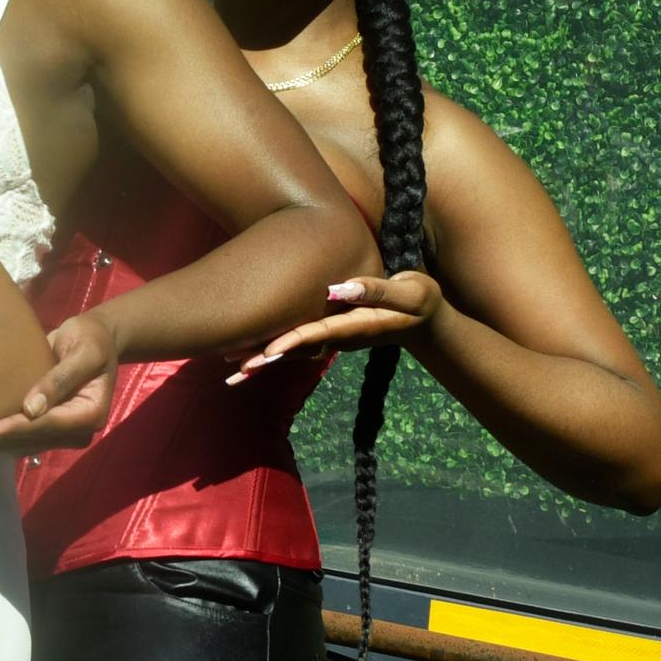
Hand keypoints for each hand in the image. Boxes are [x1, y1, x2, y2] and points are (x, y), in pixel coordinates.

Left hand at [0, 312, 113, 454]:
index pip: (47, 425)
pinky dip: (1, 437)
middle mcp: (78, 430)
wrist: (95, 338)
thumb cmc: (91, 338)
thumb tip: (32, 409)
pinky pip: (24, 436)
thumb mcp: (83, 351)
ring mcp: (64, 430)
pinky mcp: (50, 426)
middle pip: (33, 440)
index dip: (15, 429)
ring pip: (25, 443)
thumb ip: (60, 378)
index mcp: (90, 414)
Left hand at [231, 269, 440, 384]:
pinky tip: (252, 357)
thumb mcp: (410, 292)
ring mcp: (334, 338)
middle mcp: (340, 338)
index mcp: (356, 327)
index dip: (293, 341)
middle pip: (298, 350)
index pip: (319, 334)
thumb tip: (339, 289)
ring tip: (233, 371)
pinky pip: (298, 345)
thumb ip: (377, 291)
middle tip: (236, 369)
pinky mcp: (331, 334)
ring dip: (265, 361)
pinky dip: (275, 352)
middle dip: (268, 359)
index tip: (268, 350)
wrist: (426, 320)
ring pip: (294, 351)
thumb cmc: (421, 302)